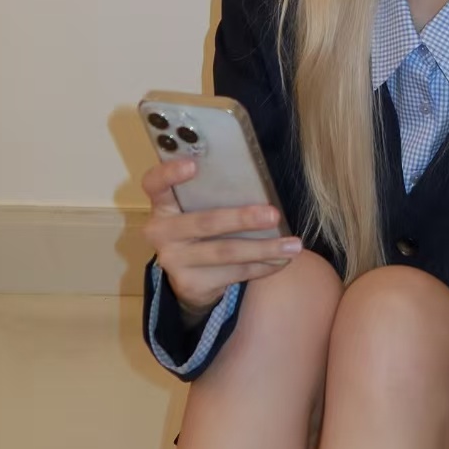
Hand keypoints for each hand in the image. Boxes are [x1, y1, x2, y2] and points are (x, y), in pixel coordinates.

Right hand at [140, 157, 300, 312]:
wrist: (187, 277)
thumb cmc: (200, 228)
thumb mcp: (197, 209)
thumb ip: (212, 194)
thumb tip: (258, 182)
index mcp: (163, 205)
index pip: (154, 184)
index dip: (170, 173)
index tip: (193, 165)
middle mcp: (162, 232)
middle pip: (205, 223)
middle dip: (243, 219)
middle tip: (274, 214)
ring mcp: (174, 261)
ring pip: (225, 252)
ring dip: (264, 248)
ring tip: (293, 245)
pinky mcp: (190, 284)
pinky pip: (234, 273)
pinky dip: (262, 267)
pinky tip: (282, 261)